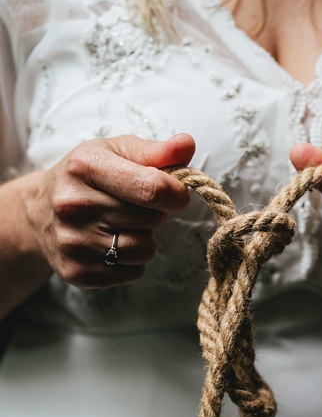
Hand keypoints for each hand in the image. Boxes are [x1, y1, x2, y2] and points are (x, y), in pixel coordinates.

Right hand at [25, 133, 195, 287]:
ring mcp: (72, 240)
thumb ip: (157, 151)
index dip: (176, 193)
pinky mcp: (76, 270)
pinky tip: (112, 243)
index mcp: (86, 167)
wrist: (38, 209)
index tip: (174, 193)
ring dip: (145, 239)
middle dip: (155, 213)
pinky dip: (132, 261)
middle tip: (135, 207)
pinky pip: (132, 272)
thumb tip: (186, 143)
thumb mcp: (116, 152)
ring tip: (125, 225)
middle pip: (152, 219)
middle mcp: (73, 204)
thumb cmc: (88, 176)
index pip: (154, 189)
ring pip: (144, 250)